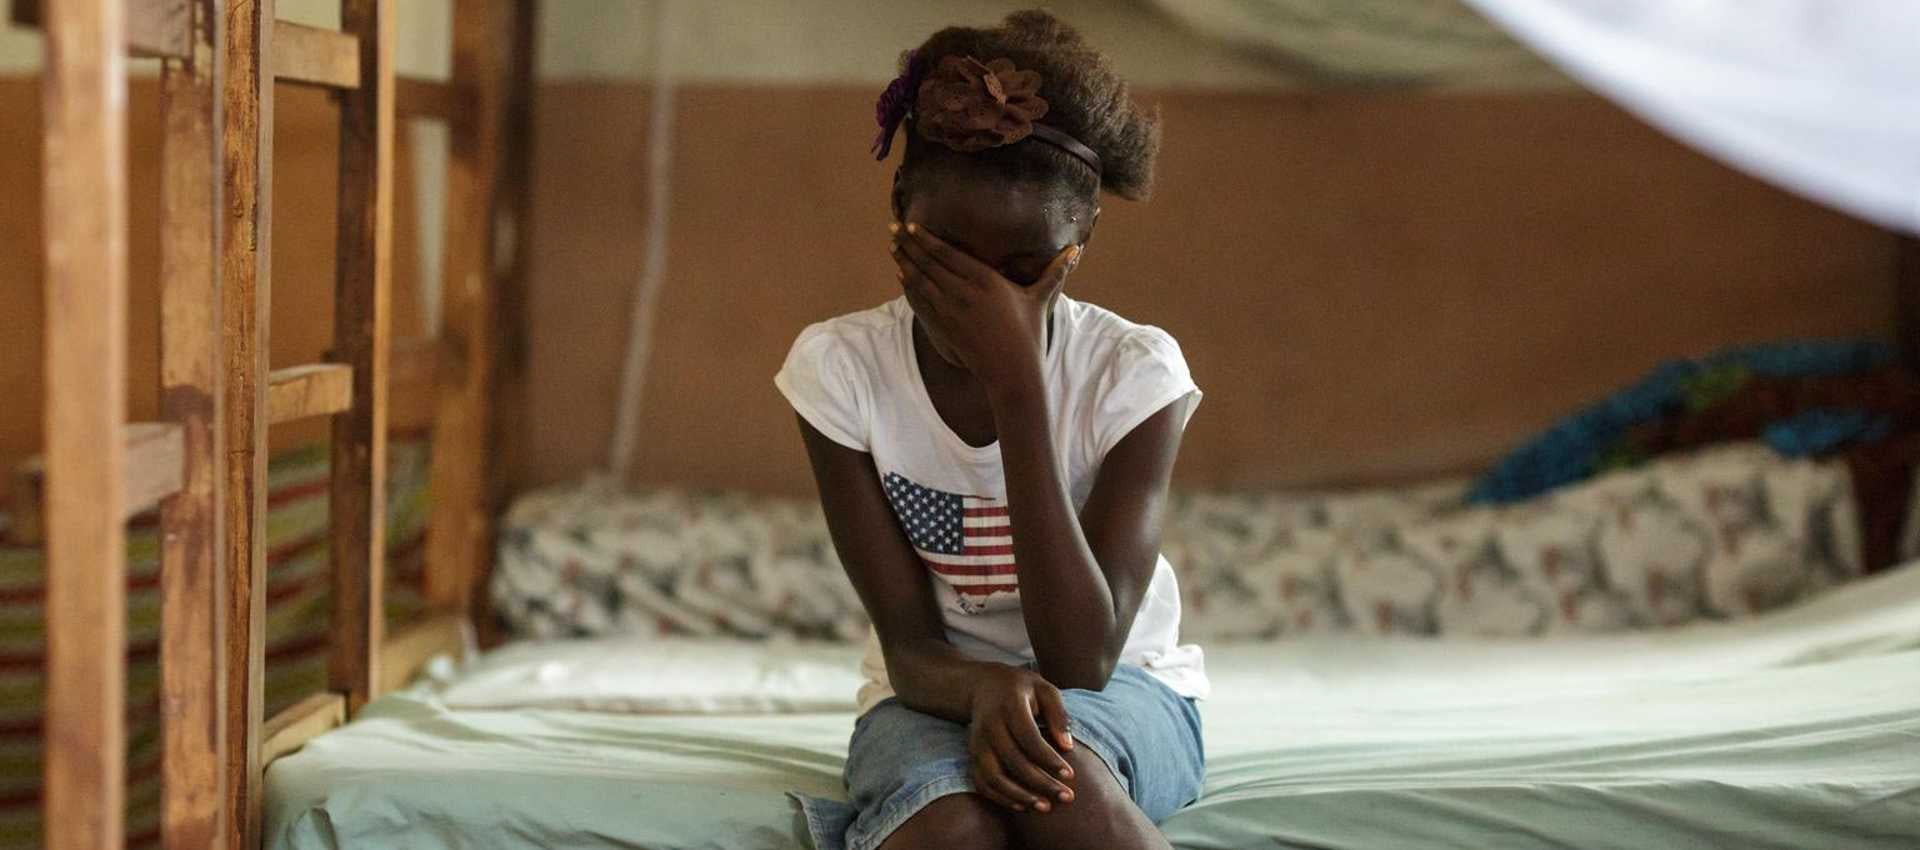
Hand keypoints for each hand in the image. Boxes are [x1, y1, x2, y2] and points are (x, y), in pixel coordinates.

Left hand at [890, 222, 1080, 388]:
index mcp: (985, 280)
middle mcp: (964, 293)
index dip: (927, 238)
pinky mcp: (944, 328)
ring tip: (893, 247)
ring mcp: (950, 312)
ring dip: (904, 262)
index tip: (911, 225)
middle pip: (928, 263)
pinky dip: (908, 287)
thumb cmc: (1029, 334)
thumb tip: (1077, 249)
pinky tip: (900, 275)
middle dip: (909, 245)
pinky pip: (919, 302)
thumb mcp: (1040, 299)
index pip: (948, 254)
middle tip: (892, 229)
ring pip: (920, 280)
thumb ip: (1055, 271)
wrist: (1012, 372)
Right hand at [966, 665, 1077, 812]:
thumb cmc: (1021, 688)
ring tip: (1045, 807)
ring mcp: (977, 742)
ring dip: (1019, 796)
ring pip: (993, 776)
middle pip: (1013, 761)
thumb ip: (1058, 715)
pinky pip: (982, 783)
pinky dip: (1000, 797)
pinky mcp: (972, 755)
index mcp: (1009, 706)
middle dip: (1041, 783)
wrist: (983, 685)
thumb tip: (1068, 746)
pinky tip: (1021, 806)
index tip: (1070, 775)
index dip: (1049, 759)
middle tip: (1066, 797)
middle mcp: (989, 726)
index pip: (1028, 738)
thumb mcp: (1044, 689)